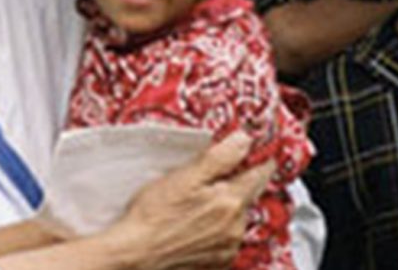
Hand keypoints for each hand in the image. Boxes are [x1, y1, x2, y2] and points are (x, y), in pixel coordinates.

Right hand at [112, 133, 274, 268]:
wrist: (135, 253)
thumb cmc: (153, 215)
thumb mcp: (185, 176)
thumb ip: (220, 157)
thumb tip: (245, 140)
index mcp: (231, 201)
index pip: (261, 173)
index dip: (258, 158)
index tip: (253, 150)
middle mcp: (236, 227)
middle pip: (249, 195)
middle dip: (236, 183)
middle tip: (207, 178)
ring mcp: (228, 247)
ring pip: (237, 216)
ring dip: (226, 207)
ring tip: (195, 203)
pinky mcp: (219, 261)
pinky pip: (227, 237)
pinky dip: (217, 228)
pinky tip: (195, 223)